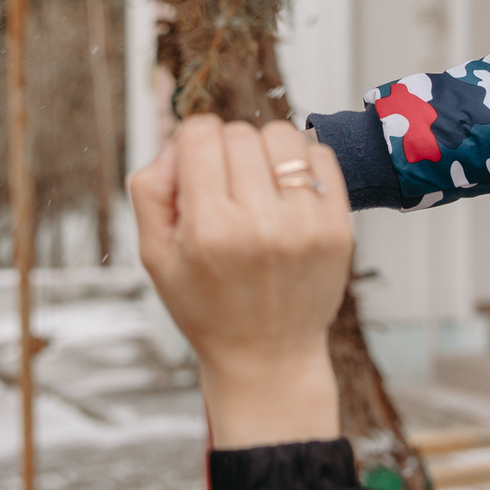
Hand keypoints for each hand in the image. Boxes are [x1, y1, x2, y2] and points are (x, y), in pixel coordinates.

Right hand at [130, 115, 349, 447]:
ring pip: (283, 135)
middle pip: (240, 132)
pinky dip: (302, 164)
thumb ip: (150, 189)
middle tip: (227, 188)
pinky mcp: (338, 228)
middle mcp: (260, 224)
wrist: (266, 357)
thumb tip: (178, 142)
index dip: (192, 145)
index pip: (200, 134)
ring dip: (267, 151)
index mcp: (209, 229)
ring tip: (259, 187)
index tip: (197, 169)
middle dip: (226, 151)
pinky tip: (287, 194)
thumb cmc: (208, 306)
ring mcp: (305, 225)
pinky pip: (322, 157)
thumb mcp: (155, 256)